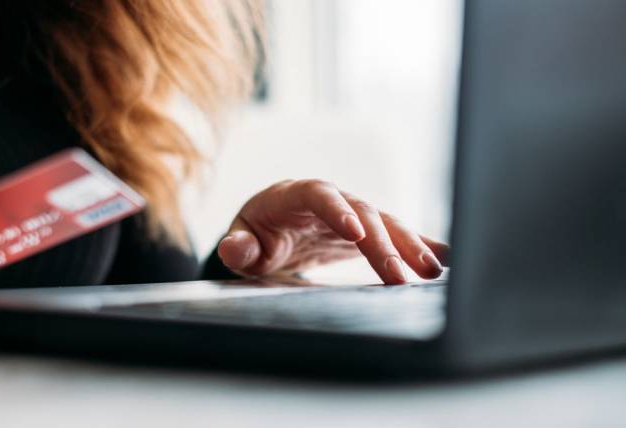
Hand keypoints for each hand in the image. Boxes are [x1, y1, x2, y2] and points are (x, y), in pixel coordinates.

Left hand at [217, 179, 448, 282]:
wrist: (272, 232)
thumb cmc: (255, 235)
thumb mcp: (242, 242)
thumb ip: (239, 246)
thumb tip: (234, 248)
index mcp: (292, 196)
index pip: (318, 195)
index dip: (336, 210)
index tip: (355, 232)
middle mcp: (328, 199)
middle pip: (361, 212)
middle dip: (383, 243)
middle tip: (403, 275)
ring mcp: (350, 212)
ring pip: (384, 222)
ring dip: (409, 245)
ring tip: (432, 271)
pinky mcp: (366, 229)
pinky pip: (394, 233)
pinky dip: (420, 243)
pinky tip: (446, 256)